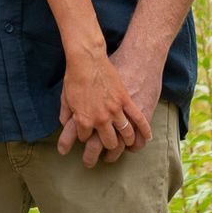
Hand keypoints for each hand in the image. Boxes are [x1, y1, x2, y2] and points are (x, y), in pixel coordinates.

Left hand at [55, 45, 150, 167]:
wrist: (87, 59)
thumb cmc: (74, 77)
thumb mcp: (65, 98)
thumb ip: (65, 114)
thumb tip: (65, 124)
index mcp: (83, 120)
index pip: (84, 139)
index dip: (84, 137)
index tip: (86, 135)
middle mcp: (100, 120)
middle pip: (108, 142)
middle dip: (107, 148)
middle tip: (107, 153)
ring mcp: (114, 111)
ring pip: (125, 134)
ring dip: (126, 141)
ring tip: (127, 144)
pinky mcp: (126, 101)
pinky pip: (138, 119)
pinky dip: (144, 130)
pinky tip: (147, 137)